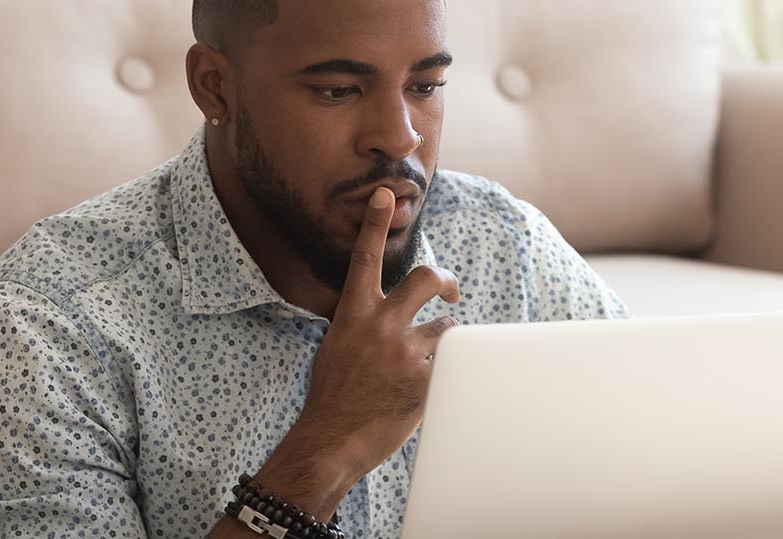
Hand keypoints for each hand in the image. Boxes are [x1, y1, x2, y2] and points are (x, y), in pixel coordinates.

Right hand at [250, 186, 460, 514]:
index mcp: (353, 314)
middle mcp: (380, 325)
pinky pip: (451, 366)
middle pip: (426, 278)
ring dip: (445, 347)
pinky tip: (427, 396)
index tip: (385, 194)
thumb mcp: (337, 349)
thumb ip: (363, 326)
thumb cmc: (332, 399)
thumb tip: (386, 318)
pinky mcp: (425, 379)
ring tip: (429, 369)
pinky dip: (445, 378)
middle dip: (445, 280)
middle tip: (450, 293)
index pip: (365, 258)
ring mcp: (404, 351)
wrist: (330, 441)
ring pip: (446, 332)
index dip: (375, 223)